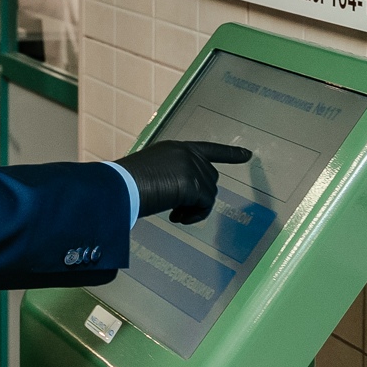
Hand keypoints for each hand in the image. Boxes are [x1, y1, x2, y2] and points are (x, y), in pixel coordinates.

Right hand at [116, 140, 253, 223]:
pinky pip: (205, 205)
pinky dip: (194, 216)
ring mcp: (191, 166)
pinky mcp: (192, 183)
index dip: (230, 154)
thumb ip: (173, 177)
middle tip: (176, 211)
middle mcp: (187, 153)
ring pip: (209, 194)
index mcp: (176, 148)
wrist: (118, 188)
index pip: (209, 149)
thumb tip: (187, 198)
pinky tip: (176, 218)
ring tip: (173, 214)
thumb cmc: (126, 185)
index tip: (248, 155)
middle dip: (199, 198)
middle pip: (211, 179)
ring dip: (194, 209)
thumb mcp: (152, 173)